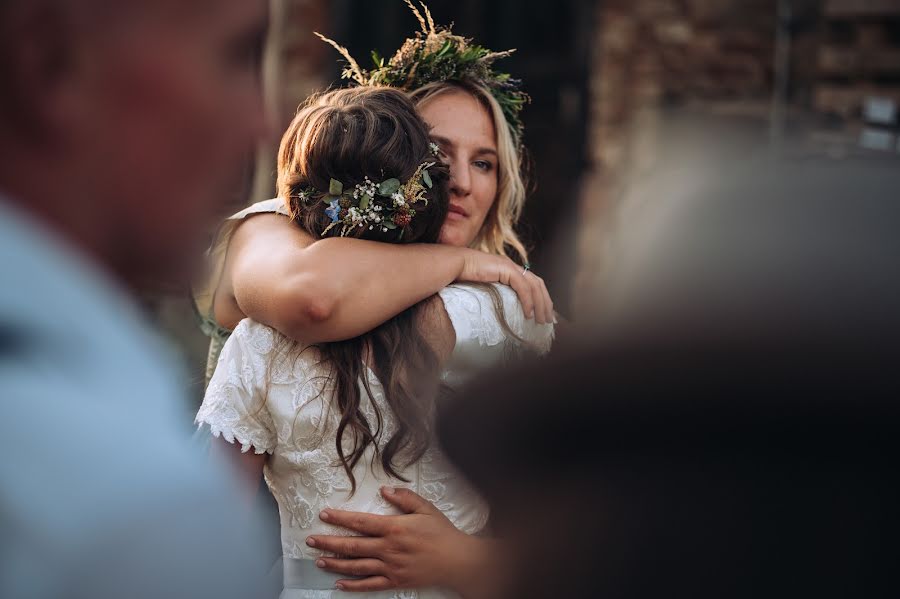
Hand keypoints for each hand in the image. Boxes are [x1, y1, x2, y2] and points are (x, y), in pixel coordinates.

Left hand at [306, 487, 493, 595]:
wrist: (457, 561)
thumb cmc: (442, 533)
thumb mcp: (426, 509)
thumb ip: (404, 498)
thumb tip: (384, 490)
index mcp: (393, 528)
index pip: (360, 522)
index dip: (340, 518)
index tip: (324, 515)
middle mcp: (388, 548)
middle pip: (352, 545)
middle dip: (328, 542)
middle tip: (311, 540)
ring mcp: (390, 566)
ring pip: (356, 566)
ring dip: (335, 563)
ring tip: (319, 560)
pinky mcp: (395, 581)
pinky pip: (369, 585)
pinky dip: (353, 586)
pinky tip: (339, 584)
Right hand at [458, 249, 554, 323]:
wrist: (452, 265)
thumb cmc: (461, 278)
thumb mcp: (483, 289)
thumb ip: (495, 294)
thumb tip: (500, 312)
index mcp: (508, 269)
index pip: (532, 283)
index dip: (541, 298)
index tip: (544, 313)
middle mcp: (512, 266)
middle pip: (538, 284)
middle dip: (545, 303)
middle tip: (548, 320)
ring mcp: (510, 266)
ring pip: (534, 286)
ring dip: (540, 304)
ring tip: (541, 320)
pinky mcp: (505, 268)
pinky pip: (523, 287)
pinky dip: (528, 301)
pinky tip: (528, 313)